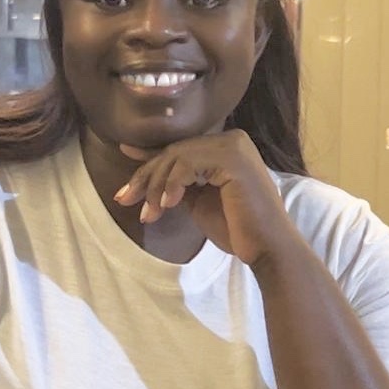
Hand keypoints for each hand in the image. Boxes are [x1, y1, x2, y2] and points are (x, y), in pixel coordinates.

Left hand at [114, 129, 286, 265]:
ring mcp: (234, 146)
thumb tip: (145, 168)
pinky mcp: (233, 159)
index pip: (179, 150)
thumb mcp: (197, 200)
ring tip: (150, 214)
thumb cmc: (236, 228)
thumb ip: (175, 182)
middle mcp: (232, 139)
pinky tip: (167, 205)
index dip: (148, 158)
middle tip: (125, 199)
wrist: (266, 248)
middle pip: (174, 152)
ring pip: (177, 157)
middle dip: (146, 177)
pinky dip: (173, 184)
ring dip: (156, 186)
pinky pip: (188, 164)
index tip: (122, 155)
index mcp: (226, 146)